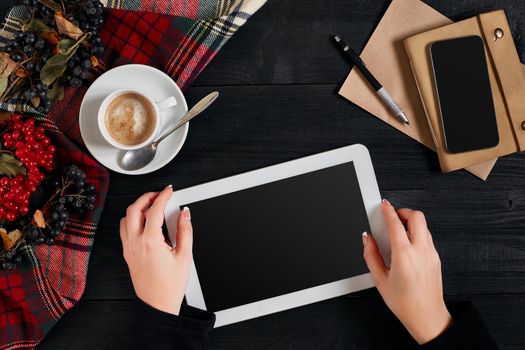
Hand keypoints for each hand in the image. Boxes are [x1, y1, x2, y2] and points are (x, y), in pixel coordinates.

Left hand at [120, 185, 192, 314]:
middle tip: (160, 194)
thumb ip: (186, 231)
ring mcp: (129, 248)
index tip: (169, 191)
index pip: (154, 210)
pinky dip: (132, 220)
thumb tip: (185, 214)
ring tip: (152, 206)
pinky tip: (144, 222)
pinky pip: (124, 230)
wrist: (157, 305)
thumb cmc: (170, 285)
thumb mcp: (184, 256)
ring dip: (137, 207)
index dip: (163, 196)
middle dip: (147, 197)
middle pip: (134, 209)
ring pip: (126, 218)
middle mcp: (135, 243)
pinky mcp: (127, 254)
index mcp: (150, 241)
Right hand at [362, 199, 452, 343]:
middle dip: (404, 212)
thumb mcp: (379, 280)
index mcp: (404, 255)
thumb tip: (367, 239)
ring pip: (424, 226)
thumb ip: (370, 255)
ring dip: (411, 223)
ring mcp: (431, 254)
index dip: (388, 210)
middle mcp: (420, 251)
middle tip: (393, 216)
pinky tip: (408, 244)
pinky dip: (417, 233)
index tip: (383, 205)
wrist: (427, 317)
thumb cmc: (405, 303)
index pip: (396, 223)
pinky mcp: (436, 259)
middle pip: (417, 217)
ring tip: (399, 230)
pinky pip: (428, 238)